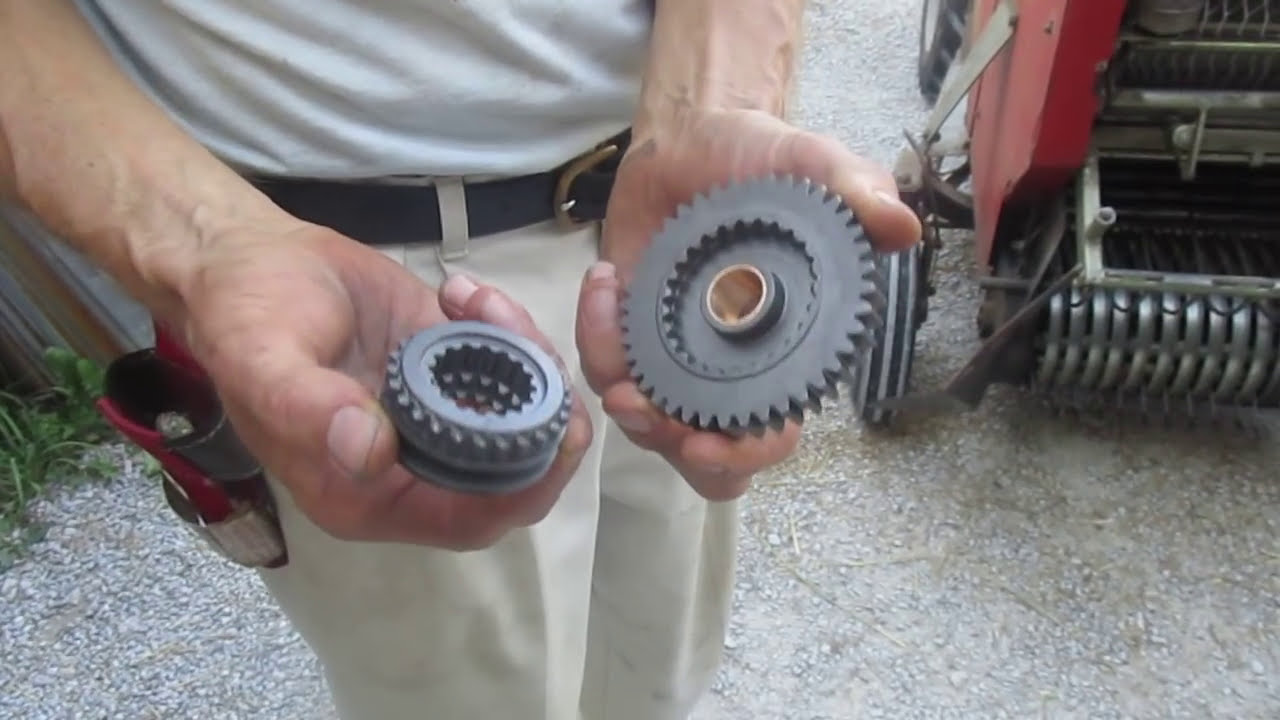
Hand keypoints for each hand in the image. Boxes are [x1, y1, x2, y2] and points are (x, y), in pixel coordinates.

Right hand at [174, 222, 592, 549]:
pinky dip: (505, 327)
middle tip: (536, 348)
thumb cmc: (244, 317)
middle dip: (543, 413)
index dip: (524, 490)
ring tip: (473, 299)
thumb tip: (369, 451)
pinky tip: (461, 291)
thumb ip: (308, 409)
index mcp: (368, 493)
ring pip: (518, 410)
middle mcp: (411, 465)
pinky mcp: (449, 364)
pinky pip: (504, 361)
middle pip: (513, 467)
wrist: (247, 258)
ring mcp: (436, 413)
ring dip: (522, 355)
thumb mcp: (261, 360)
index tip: (557, 434)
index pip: (470, 519)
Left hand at [576, 108, 919, 500]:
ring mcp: (673, 355)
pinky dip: (594, 335)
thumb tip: (902, 228)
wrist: (694, 134)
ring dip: (622, 396)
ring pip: (643, 422)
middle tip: (640, 405)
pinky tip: (604, 282)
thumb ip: (856, 191)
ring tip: (609, 324)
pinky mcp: (627, 332)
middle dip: (667, 445)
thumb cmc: (761, 158)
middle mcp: (727, 370)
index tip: (706, 440)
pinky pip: (605, 363)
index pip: (769, 435)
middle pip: (699, 455)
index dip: (743, 454)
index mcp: (781, 355)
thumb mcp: (811, 163)